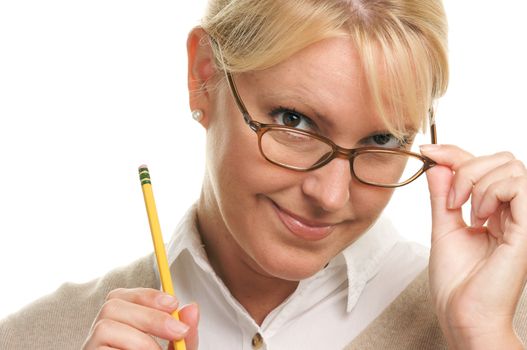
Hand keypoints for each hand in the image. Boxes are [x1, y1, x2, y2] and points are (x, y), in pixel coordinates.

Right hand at [82, 288, 198, 349]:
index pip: (121, 296)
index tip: (174, 303)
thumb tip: (192, 308)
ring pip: (105, 328)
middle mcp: (99, 337)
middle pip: (112, 306)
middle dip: (149, 315)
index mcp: (118, 326)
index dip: (147, 295)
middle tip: (177, 331)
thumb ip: (183, 335)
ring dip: (140, 338)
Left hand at [421, 144, 526, 348]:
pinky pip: (519, 185)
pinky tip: (479, 217)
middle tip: (450, 199)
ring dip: (477, 181)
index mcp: (495, 212)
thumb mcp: (443, 227)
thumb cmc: (455, 281)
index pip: (483, 165)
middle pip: (501, 159)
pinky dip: (491, 191)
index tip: (426, 151)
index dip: (455, 152)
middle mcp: (512, 212)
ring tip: (465, 211)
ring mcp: (523, 219)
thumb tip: (438, 164)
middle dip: (466, 166)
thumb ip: (442, 195)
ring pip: (511, 166)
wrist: (461, 312)